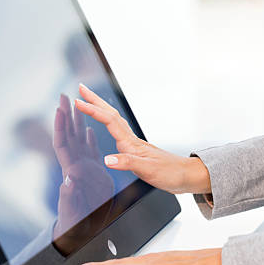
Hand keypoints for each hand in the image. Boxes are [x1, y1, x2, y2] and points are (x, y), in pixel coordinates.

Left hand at [52, 94, 114, 254]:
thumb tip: (68, 180)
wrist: (80, 234)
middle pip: (68, 137)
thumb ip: (69, 196)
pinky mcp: (94, 174)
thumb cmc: (74, 225)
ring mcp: (84, 169)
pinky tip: (89, 130)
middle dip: (66, 116)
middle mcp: (76, 167)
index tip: (59, 109)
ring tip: (76, 106)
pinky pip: (90, 152)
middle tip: (64, 96)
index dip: (60, 127)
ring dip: (77, 123)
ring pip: (79, 141)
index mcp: (71, 172)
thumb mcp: (72, 212)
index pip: (62, 144)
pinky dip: (89, 139)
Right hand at [74, 83, 210, 194]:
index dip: (93, 111)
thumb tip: (107, 159)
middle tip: (81, 88)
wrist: (185, 176)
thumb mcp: (147, 170)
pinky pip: (117, 131)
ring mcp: (134, 144)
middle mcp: (131, 140)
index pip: (109, 121)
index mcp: (131, 143)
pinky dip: (108, 123)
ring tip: (88, 100)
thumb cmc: (169, 173)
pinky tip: (107, 124)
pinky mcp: (136, 150)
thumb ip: (127, 163)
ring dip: (100, 109)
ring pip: (114, 120)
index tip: (78, 101)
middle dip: (95, 101)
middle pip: (111, 115)